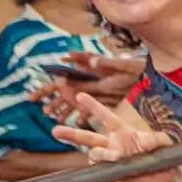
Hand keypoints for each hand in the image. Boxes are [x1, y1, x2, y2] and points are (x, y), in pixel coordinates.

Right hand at [29, 52, 145, 122]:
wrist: (149, 74)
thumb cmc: (133, 66)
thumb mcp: (119, 62)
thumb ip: (102, 61)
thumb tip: (84, 57)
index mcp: (85, 73)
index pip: (60, 81)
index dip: (46, 89)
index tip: (32, 97)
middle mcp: (87, 84)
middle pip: (64, 94)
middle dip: (53, 102)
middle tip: (44, 110)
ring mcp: (95, 93)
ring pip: (74, 104)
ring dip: (65, 111)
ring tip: (55, 119)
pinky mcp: (105, 101)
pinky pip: (90, 111)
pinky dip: (82, 117)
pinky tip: (77, 124)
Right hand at [51, 93, 181, 181]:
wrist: (166, 179)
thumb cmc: (163, 155)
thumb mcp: (164, 142)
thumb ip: (155, 138)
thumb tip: (142, 142)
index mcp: (122, 132)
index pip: (106, 117)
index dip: (94, 106)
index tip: (80, 95)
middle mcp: (112, 144)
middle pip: (89, 137)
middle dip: (71, 134)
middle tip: (55, 131)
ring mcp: (111, 160)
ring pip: (95, 155)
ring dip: (99, 155)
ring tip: (106, 155)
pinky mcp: (113, 173)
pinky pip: (103, 170)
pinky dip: (105, 168)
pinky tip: (108, 168)